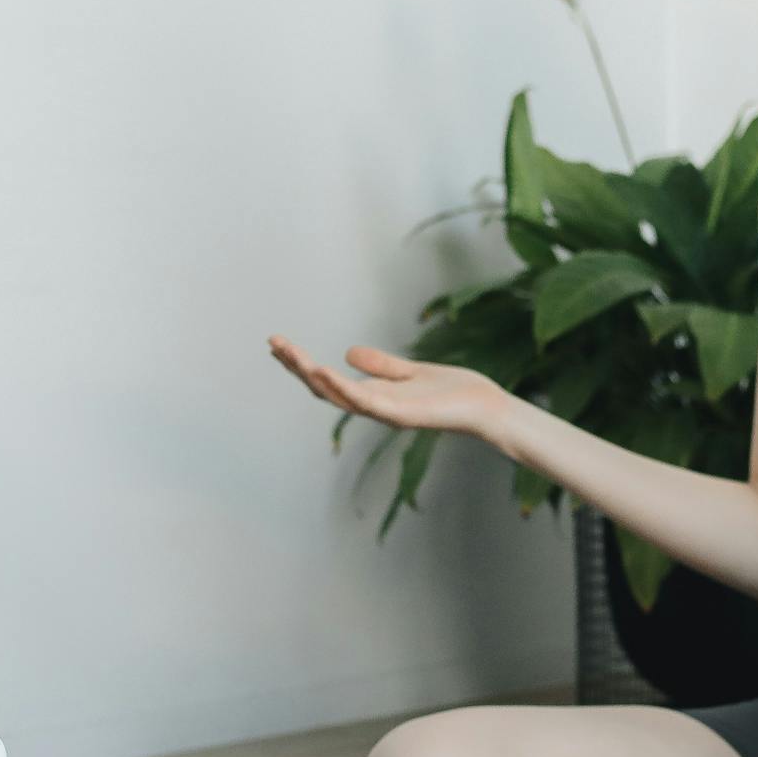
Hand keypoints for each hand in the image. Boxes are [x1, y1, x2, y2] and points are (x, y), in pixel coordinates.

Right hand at [266, 334, 508, 439]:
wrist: (485, 408)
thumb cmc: (454, 392)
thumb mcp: (411, 371)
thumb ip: (381, 365)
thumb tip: (348, 353)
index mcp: (374, 396)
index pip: (328, 381)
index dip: (301, 364)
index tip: (279, 344)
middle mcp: (373, 407)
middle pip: (323, 388)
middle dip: (296, 366)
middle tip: (273, 343)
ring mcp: (384, 412)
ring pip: (336, 394)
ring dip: (309, 373)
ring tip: (287, 352)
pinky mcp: (399, 414)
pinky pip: (363, 401)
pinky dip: (340, 386)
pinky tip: (321, 368)